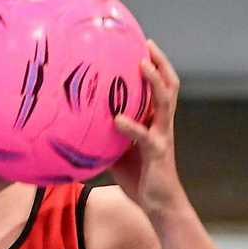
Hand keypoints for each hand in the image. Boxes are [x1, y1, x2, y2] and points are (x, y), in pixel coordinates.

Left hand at [110, 40, 187, 217]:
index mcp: (156, 121)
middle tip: (148, 44)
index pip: (160, 87)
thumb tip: (77, 123)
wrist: (158, 204)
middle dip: (160, 63)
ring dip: (154, 82)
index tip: (143, 44)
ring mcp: (162, 136)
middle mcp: (163, 124)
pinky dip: (131, 126)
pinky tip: (117, 118)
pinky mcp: (157, 153)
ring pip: (164, 103)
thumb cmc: (138, 176)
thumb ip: (106, 134)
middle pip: (170, 85)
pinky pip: (144, 136)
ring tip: (141, 65)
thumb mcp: (118, 150)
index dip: (155, 65)